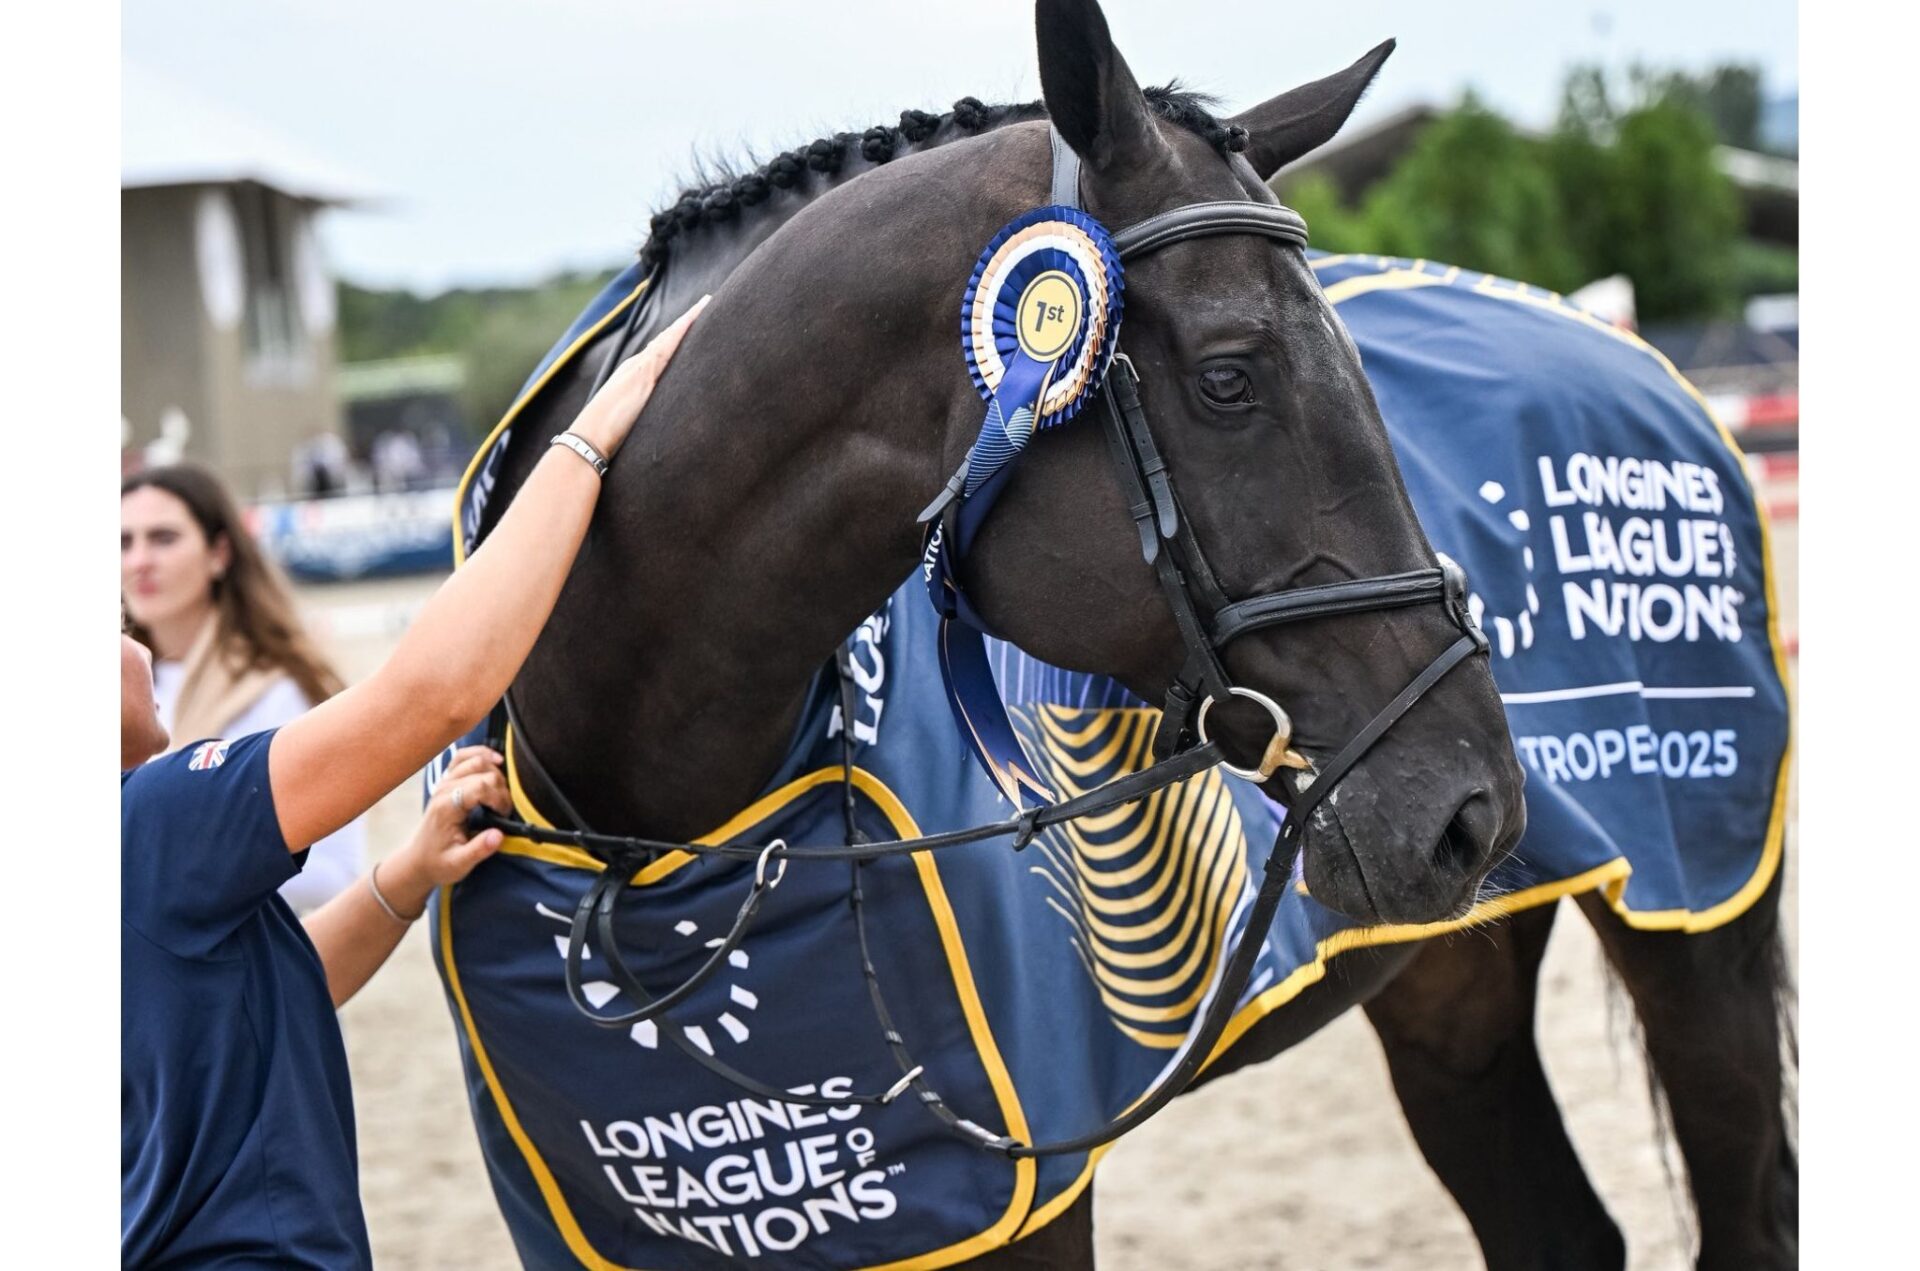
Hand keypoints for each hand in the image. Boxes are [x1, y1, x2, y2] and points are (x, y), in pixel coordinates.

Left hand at [378, 746, 511, 913]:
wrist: (418, 860)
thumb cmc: (439, 863)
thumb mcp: (459, 865)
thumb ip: (479, 850)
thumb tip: (499, 835)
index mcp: (446, 807)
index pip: (480, 786)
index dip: (499, 798)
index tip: (505, 815)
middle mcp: (444, 789)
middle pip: (483, 771)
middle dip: (500, 788)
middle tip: (504, 810)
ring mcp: (444, 782)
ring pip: (476, 759)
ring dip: (495, 772)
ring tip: (501, 792)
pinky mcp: (447, 780)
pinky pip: (464, 756)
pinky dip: (482, 754)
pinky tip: (496, 760)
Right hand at [568, 294, 710, 459]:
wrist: (589, 438)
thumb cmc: (606, 436)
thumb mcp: (630, 422)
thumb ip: (640, 415)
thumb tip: (647, 424)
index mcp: (633, 376)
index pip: (659, 352)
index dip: (675, 337)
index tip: (689, 325)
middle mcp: (636, 366)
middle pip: (665, 340)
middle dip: (685, 323)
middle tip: (705, 304)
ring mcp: (640, 367)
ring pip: (668, 338)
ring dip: (687, 320)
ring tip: (705, 304)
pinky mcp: (645, 372)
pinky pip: (667, 345)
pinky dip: (681, 329)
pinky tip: (694, 318)